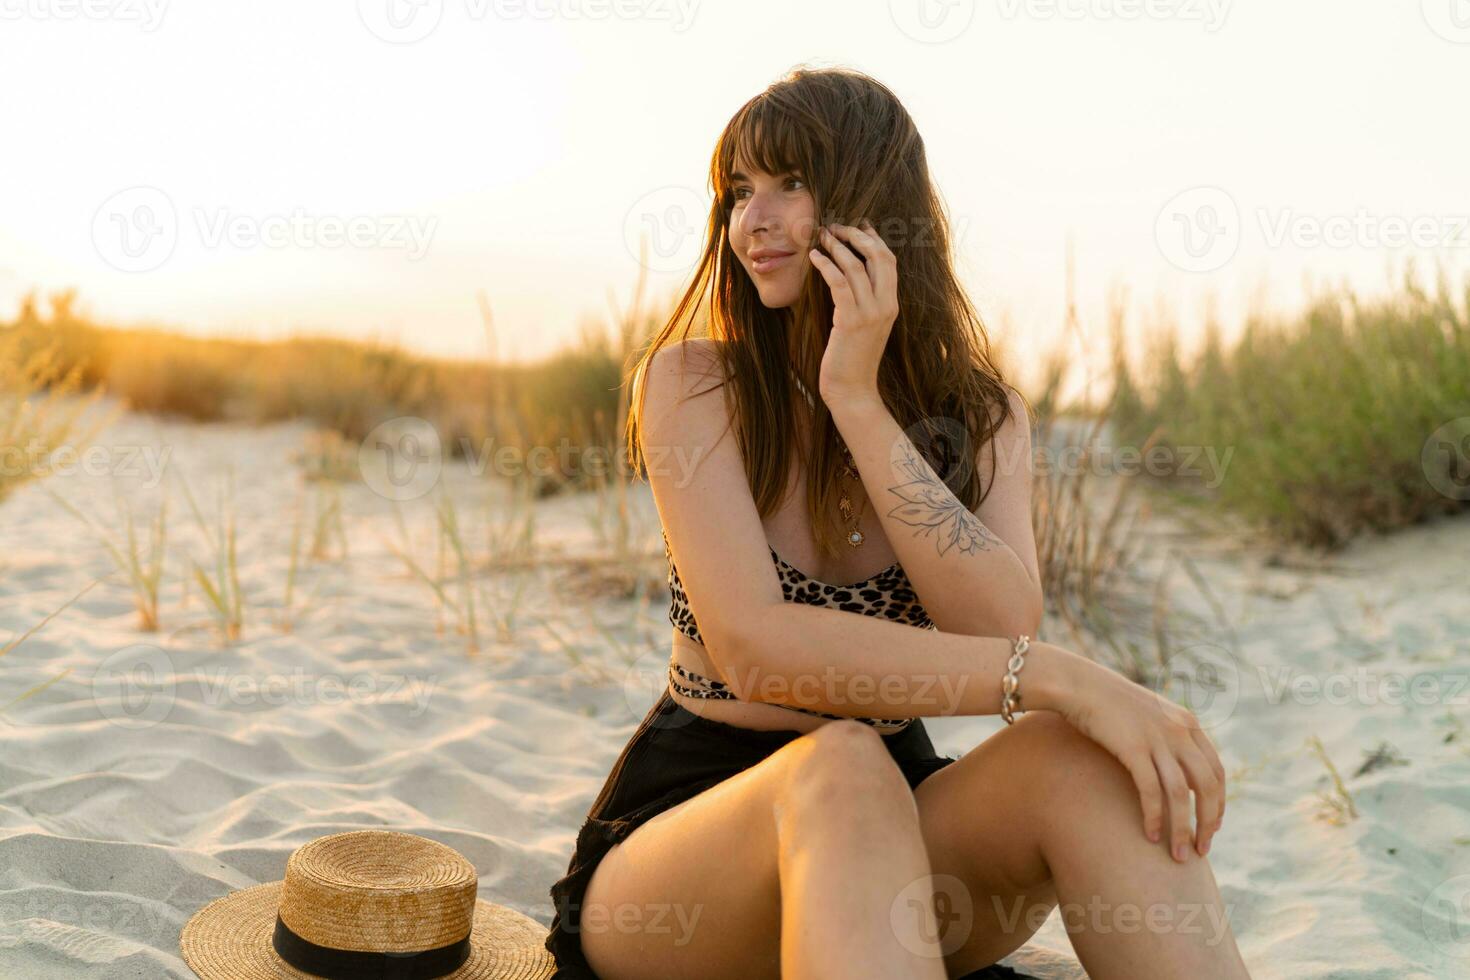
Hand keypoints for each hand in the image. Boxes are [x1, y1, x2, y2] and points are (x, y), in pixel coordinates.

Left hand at [810, 219, 898, 409]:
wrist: (852, 391)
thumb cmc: (853, 360)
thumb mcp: (865, 327)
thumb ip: (863, 303)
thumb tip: (850, 278)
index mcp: (891, 305)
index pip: (889, 261)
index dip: (874, 239)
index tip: (860, 224)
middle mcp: (886, 306)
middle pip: (879, 256)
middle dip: (857, 236)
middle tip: (837, 227)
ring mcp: (870, 314)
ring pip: (857, 266)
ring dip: (837, 247)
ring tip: (821, 237)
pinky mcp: (851, 321)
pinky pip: (839, 283)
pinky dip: (826, 266)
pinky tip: (814, 257)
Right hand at [1055, 656, 1227, 862]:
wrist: (1077, 684)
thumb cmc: (1107, 703)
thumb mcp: (1148, 716)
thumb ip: (1167, 739)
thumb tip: (1176, 773)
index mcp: (1188, 723)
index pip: (1216, 771)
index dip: (1218, 803)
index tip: (1212, 828)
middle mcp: (1179, 731)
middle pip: (1207, 786)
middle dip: (1208, 823)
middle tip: (1202, 850)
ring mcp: (1157, 739)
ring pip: (1182, 795)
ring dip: (1183, 830)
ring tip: (1179, 857)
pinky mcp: (1132, 748)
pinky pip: (1151, 791)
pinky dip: (1155, 817)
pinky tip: (1150, 837)